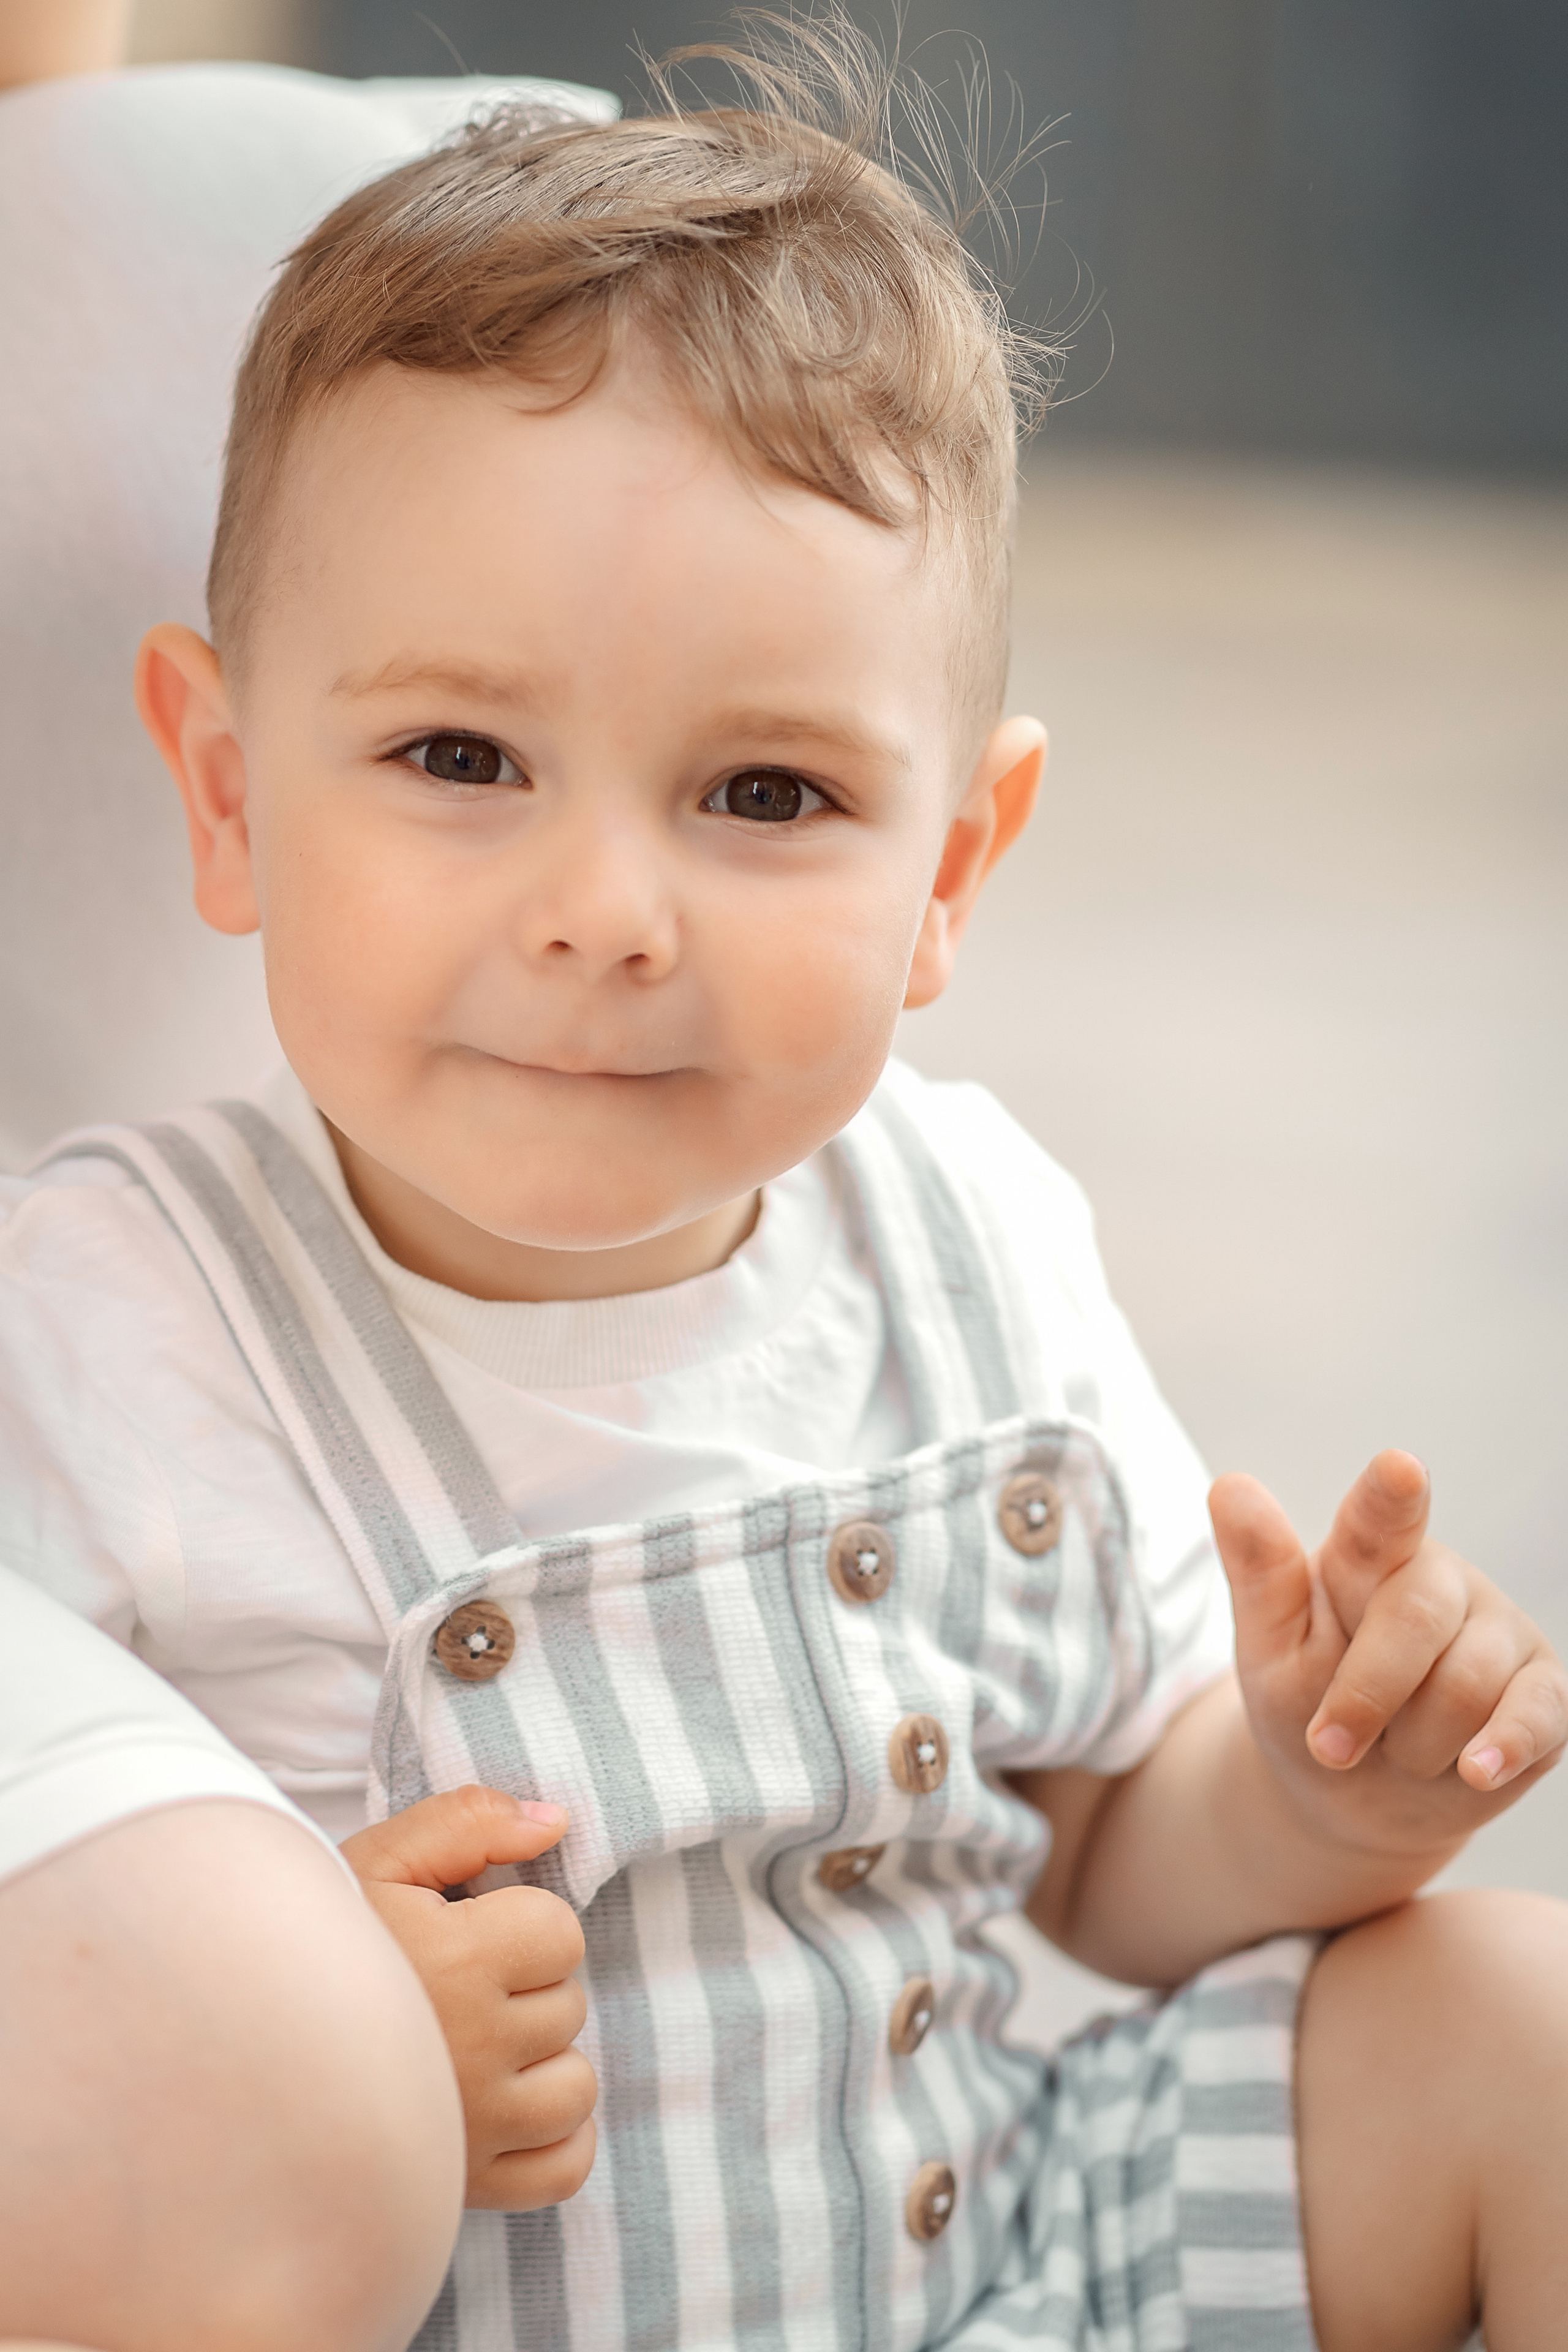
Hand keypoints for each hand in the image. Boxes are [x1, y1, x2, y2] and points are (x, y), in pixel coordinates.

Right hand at [342, 1786, 595, 2210]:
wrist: (236, 2043)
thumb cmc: (313, 1945)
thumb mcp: (380, 1858)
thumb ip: (470, 1821)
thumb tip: (557, 1821)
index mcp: (458, 1962)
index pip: (560, 1934)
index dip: (520, 1922)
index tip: (467, 1931)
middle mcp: (473, 2051)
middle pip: (567, 2007)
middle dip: (524, 1989)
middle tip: (455, 1989)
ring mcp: (472, 2129)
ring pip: (573, 2088)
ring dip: (540, 2063)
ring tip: (476, 2044)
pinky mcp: (465, 2185)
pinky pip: (563, 2166)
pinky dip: (553, 2137)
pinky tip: (508, 2106)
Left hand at [1211, 1451, 1567, 1859]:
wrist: (1351, 1800)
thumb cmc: (1307, 1708)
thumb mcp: (1269, 1650)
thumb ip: (1259, 1573)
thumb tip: (1230, 1486)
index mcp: (1367, 1556)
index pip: (1379, 1516)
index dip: (1391, 1496)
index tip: (1399, 1471)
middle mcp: (1441, 1579)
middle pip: (1417, 1619)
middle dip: (1365, 1695)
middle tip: (1328, 1746)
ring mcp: (1500, 1630)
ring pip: (1468, 1685)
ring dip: (1413, 1743)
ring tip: (1397, 1747)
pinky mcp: (1544, 1689)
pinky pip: (1537, 1714)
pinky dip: (1501, 1748)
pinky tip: (1475, 1770)